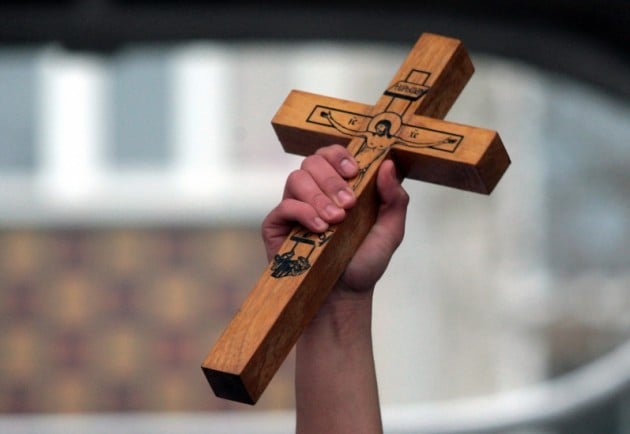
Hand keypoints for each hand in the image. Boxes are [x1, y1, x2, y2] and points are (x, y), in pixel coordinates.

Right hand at [261, 144, 408, 294]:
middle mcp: (314, 192)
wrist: (344, 296)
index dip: (340, 155)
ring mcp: (294, 207)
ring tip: (335, 220)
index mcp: (339, 186)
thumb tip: (388, 165)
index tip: (354, 172)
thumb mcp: (390, 231)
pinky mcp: (277, 226)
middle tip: (349, 205)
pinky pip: (284, 206)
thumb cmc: (365, 263)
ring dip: (318, 196)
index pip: (332, 154)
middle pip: (313, 161)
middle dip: (332, 179)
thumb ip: (395, 199)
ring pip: (296, 178)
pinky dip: (302, 212)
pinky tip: (319, 228)